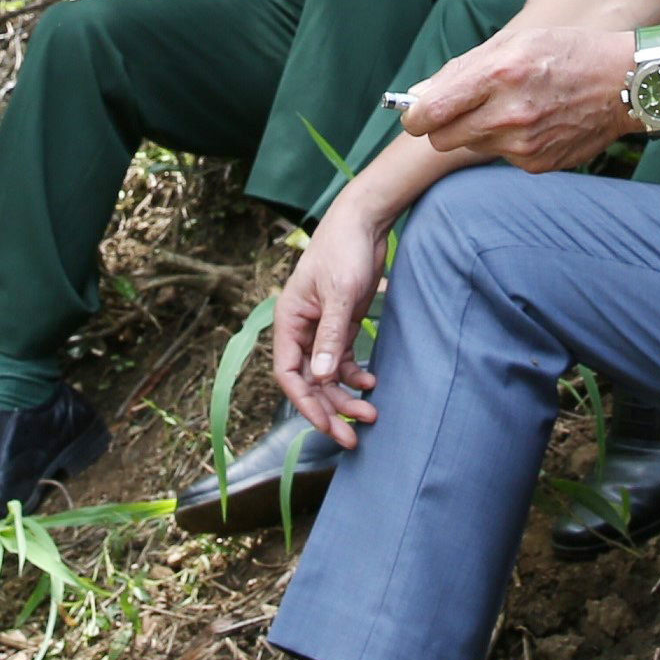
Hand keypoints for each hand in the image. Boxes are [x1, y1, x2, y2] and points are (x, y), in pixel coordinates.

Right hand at [270, 206, 390, 446]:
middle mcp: (300, 329)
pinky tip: (371, 383)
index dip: (304, 404)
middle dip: (329, 411)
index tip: (326, 426)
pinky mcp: (341, 324)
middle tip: (353, 438)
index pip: (288, 374)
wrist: (365, 221)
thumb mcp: (340, 294)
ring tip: (371, 414)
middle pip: (309, 382)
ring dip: (345, 397)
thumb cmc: (345, 250)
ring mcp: (321, 329)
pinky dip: (354, 376)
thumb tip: (321, 378)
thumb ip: (331, 336)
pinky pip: (342, 361)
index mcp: (289, 321)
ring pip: (327, 376)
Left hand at [395, 25, 640, 172]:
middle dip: (442, 126)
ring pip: (472, 147)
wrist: (625, 84)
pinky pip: (502, 156)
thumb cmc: (567, 53)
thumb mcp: (514, 42)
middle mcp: (508, 114)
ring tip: (512, 107)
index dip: (415, 115)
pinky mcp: (537, 164)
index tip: (416, 112)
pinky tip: (535, 121)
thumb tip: (418, 95)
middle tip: (461, 109)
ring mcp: (524, 144)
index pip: (430, 113)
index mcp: (498, 74)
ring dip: (479, 130)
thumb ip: (461, 69)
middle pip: (442, 139)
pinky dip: (508, 142)